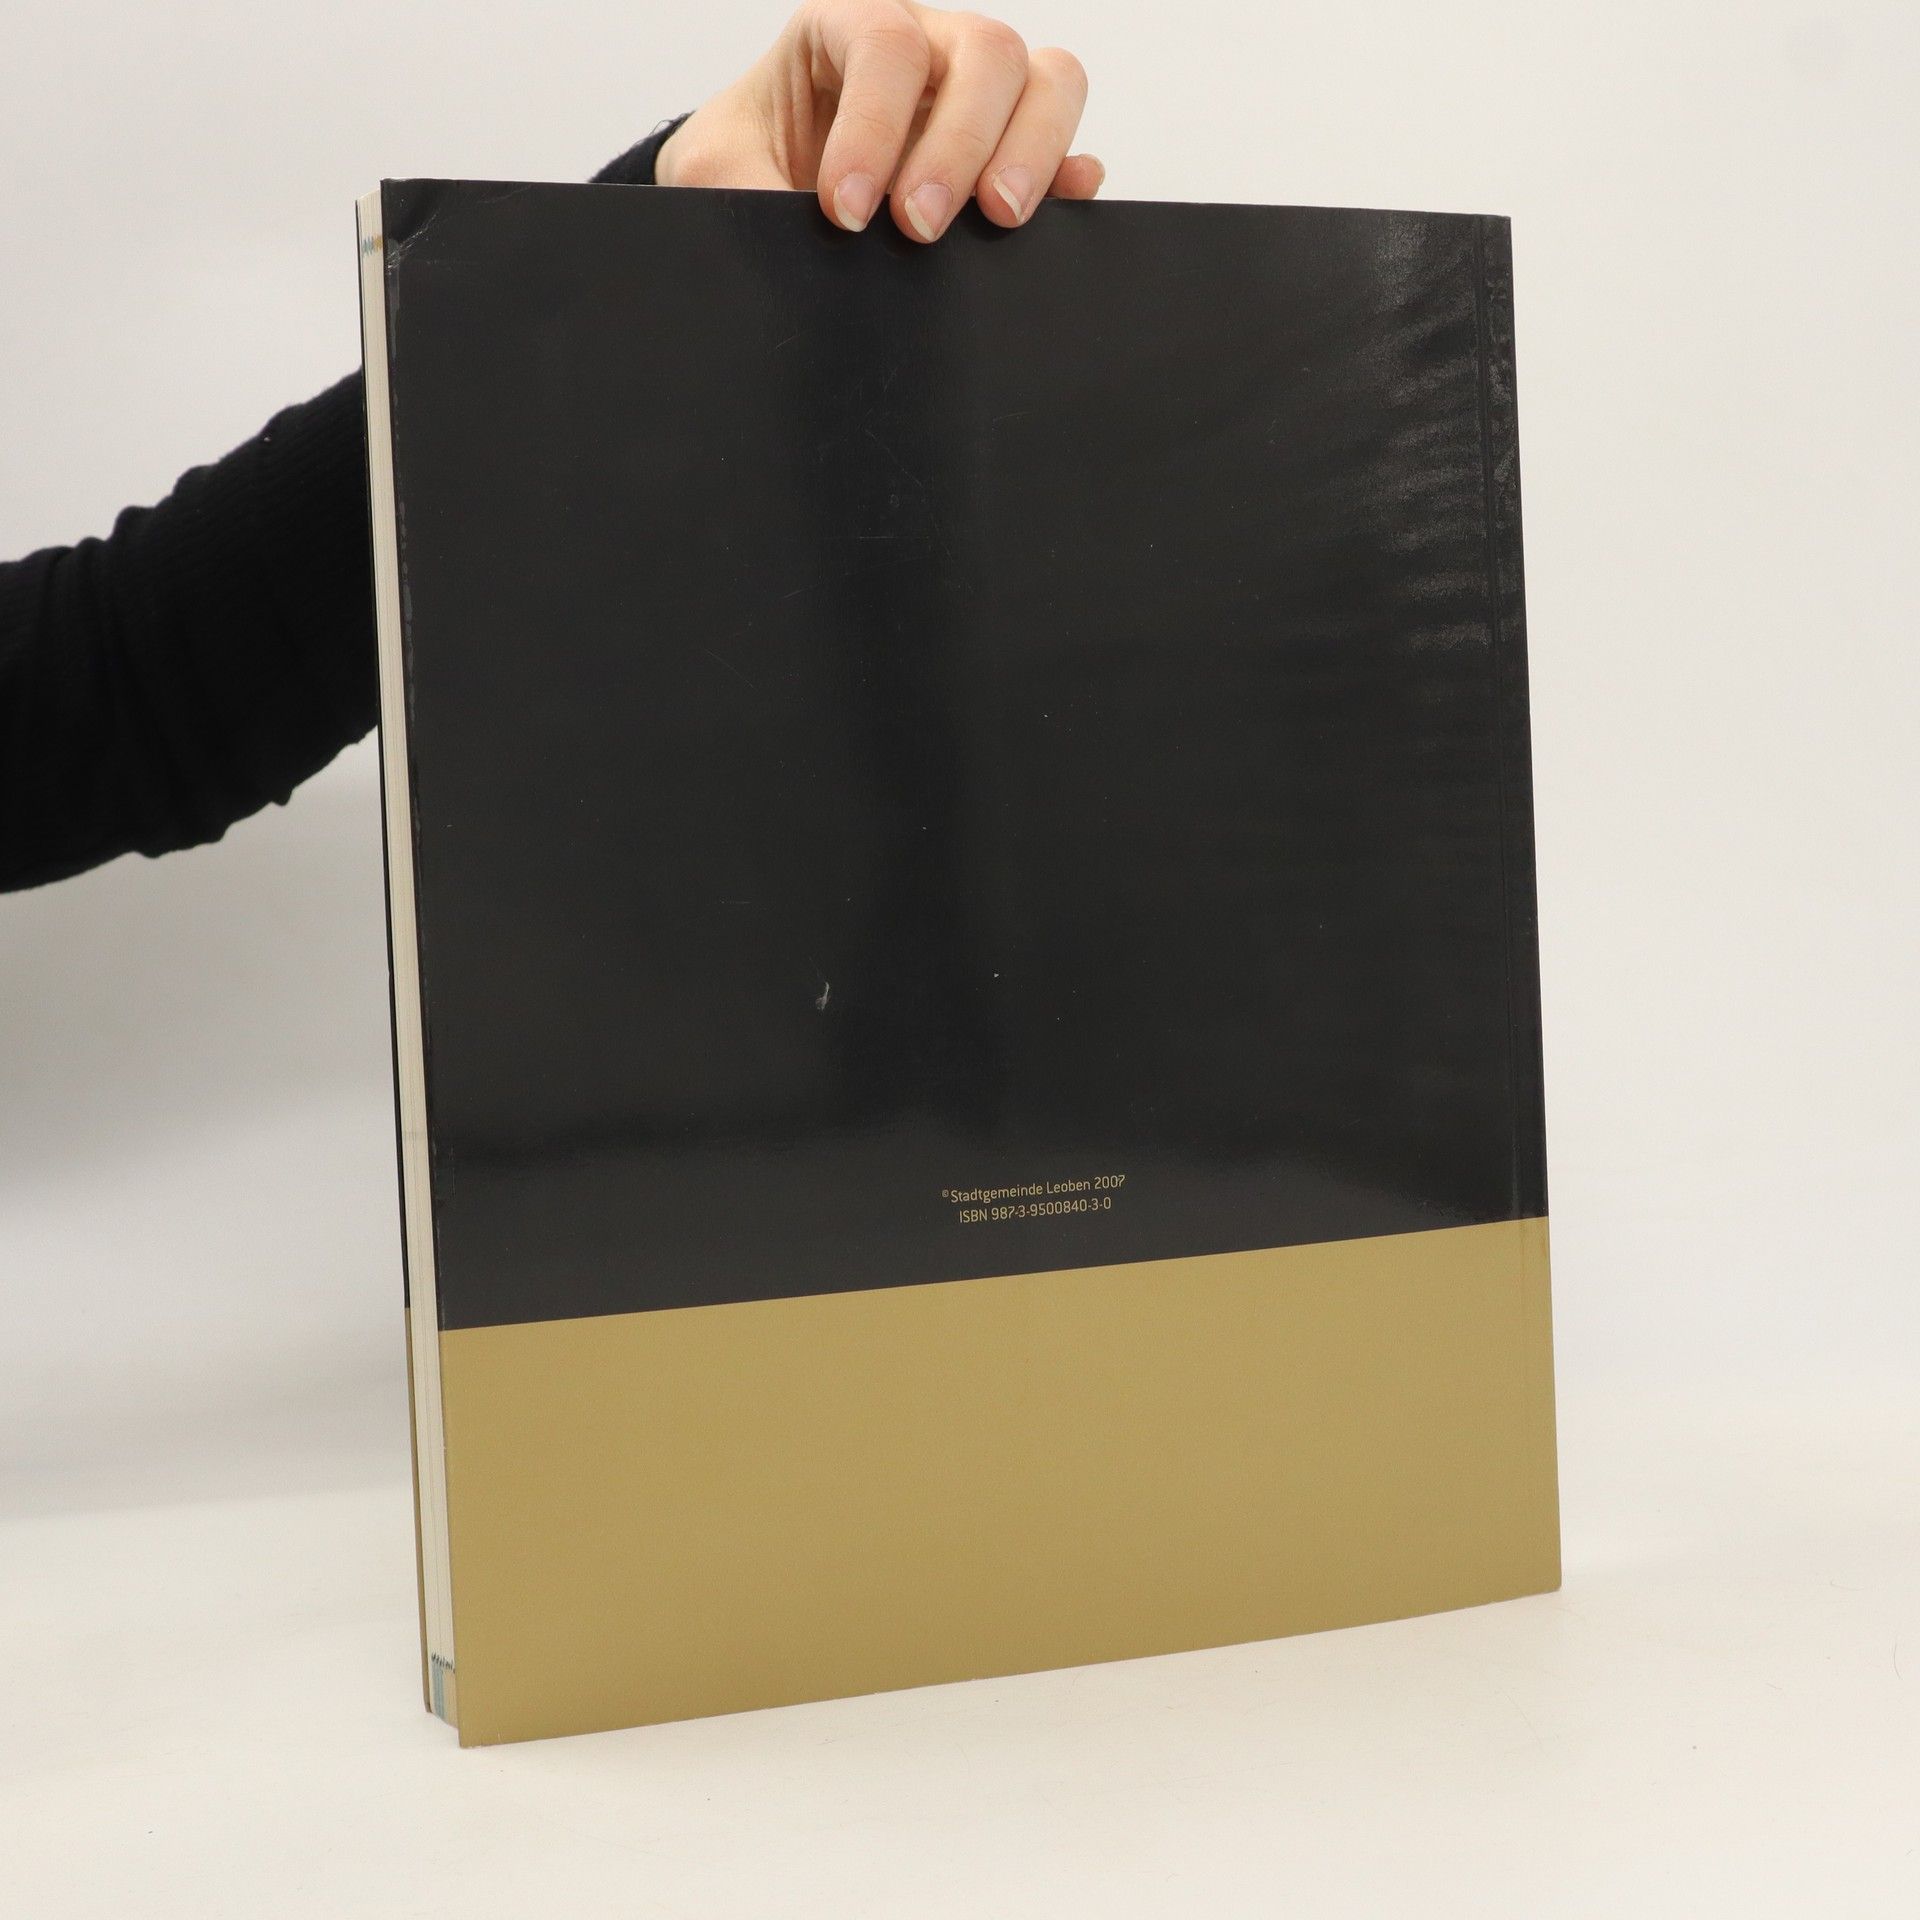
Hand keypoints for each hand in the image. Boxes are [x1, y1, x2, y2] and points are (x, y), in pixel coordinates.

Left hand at [654, 1, 1101, 241]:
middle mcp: (927, 46)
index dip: (873, 128)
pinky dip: (1070, 177)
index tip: (843, 213)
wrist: (756, 188)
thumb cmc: (742, 159)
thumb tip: (798, 241)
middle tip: (919, 226)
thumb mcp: (715, 169)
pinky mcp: (1011, 153)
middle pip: (986, 51)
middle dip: (959, 145)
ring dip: (1031, 150)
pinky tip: (1059, 209)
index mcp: (846, 27)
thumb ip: (745, 191)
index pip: (886, 43)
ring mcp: (978, 97)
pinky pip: (1068, 145)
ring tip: (997, 219)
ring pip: (1046, 79)